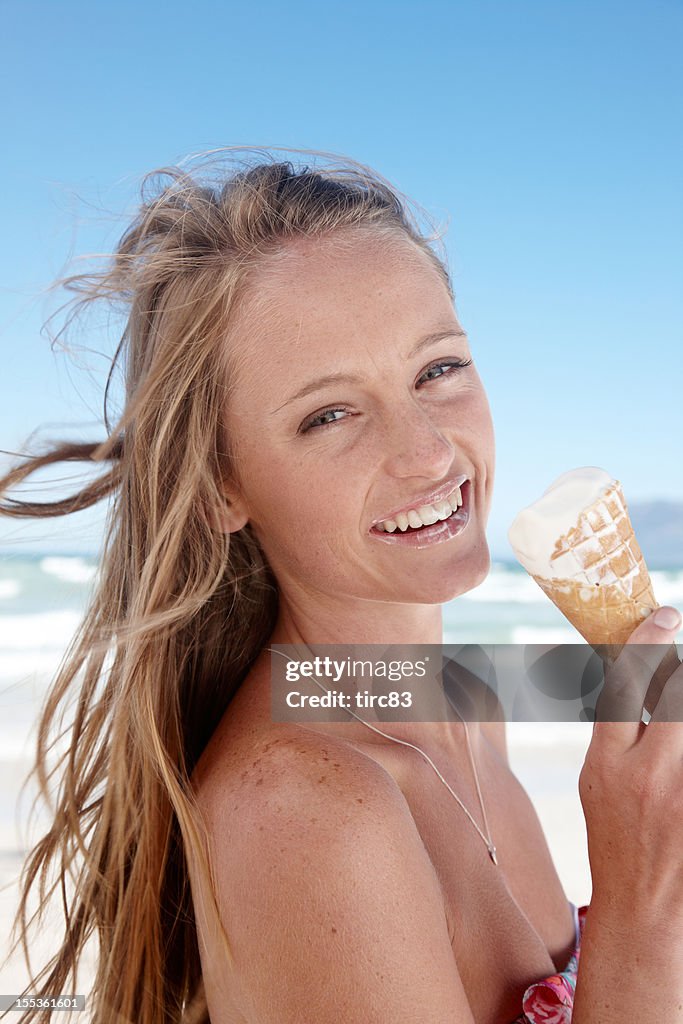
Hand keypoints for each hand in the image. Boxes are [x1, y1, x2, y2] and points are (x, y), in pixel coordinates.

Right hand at [578, 607, 682, 926]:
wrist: (647, 913)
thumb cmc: (620, 843)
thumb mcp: (599, 782)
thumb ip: (618, 733)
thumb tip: (641, 684)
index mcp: (608, 764)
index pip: (624, 685)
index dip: (646, 643)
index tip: (665, 616)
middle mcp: (648, 776)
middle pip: (675, 695)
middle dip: (679, 672)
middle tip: (679, 663)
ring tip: (676, 730)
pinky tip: (678, 763)